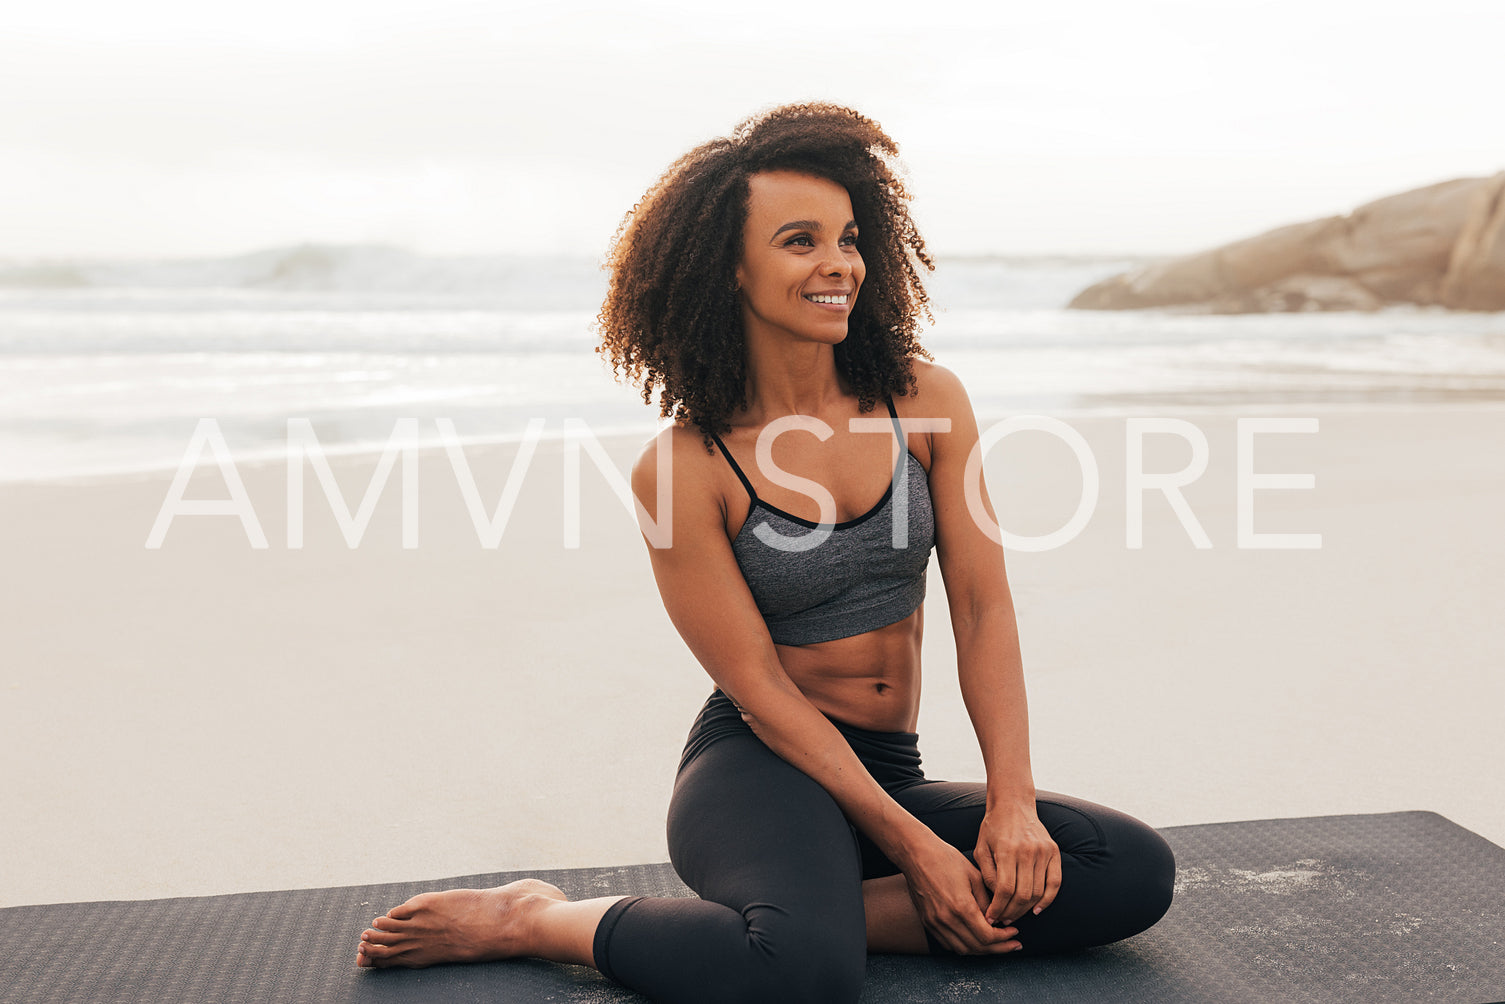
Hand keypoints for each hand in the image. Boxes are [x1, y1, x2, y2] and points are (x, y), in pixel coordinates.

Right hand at [901, 836, 1021, 954]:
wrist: (916, 854)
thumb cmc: (946, 859)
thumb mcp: (974, 876)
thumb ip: (987, 902)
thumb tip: (996, 920)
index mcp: (961, 907)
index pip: (988, 936)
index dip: (1004, 938)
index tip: (1014, 933)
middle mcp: (947, 920)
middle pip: (977, 947)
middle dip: (998, 948)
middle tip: (1012, 944)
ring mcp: (935, 923)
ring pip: (962, 949)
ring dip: (981, 950)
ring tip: (996, 944)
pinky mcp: (927, 922)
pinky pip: (948, 944)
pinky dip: (964, 946)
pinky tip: (974, 939)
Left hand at [974, 800, 1061, 925]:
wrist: (1013, 804)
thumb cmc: (992, 828)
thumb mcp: (980, 849)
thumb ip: (987, 875)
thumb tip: (996, 900)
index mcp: (1007, 850)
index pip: (1004, 889)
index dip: (998, 908)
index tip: (991, 918)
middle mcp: (1028, 851)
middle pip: (1023, 894)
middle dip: (1011, 912)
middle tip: (1002, 920)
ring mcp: (1044, 851)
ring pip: (1038, 892)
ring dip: (1026, 909)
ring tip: (1014, 915)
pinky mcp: (1054, 852)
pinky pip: (1055, 883)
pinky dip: (1047, 900)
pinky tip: (1036, 910)